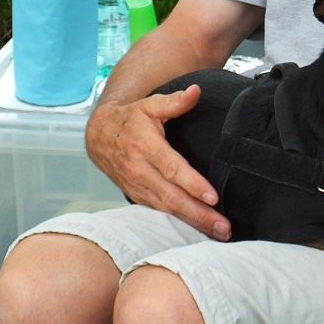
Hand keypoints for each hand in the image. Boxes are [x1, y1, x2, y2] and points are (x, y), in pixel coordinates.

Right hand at [86, 86, 231, 240]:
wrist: (99, 135)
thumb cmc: (131, 119)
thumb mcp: (150, 104)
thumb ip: (175, 101)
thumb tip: (196, 91)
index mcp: (145, 146)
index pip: (172, 169)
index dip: (192, 184)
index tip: (213, 197)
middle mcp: (140, 170)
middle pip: (172, 197)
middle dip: (199, 214)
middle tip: (224, 227)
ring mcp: (137, 186)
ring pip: (167, 209)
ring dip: (193, 222)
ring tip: (219, 233)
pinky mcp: (136, 196)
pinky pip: (159, 212)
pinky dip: (179, 223)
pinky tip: (198, 230)